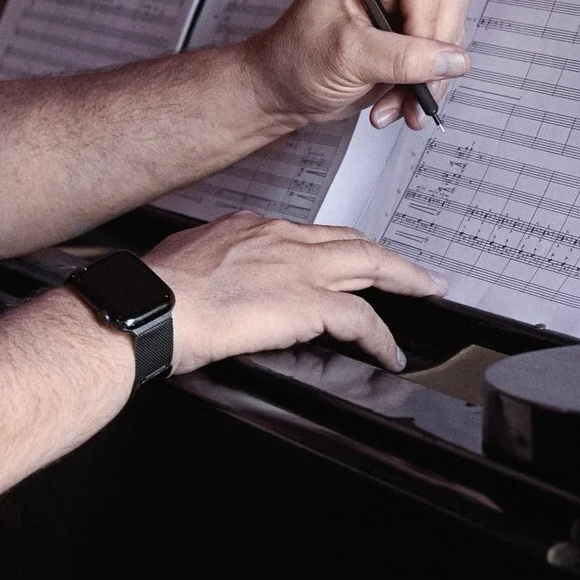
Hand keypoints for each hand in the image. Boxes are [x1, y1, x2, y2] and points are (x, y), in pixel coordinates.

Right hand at [144, 211, 445, 374]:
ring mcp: (298, 268)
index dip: (333, 247)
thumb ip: (212, 264)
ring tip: (426, 291)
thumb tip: (212, 279)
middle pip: (350, 241)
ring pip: (370, 264)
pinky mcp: (308, 303)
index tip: (344, 257)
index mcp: (250, 228)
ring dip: (404, 279)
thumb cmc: (156, 292)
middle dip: (385, 254)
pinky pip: (362, 317)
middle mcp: (280, 238)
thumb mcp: (185, 259)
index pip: (307, 234)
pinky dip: (381, 336)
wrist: (153, 307)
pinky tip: (389, 352)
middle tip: (411, 267)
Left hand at [241, 0, 469, 130]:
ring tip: (397, 109)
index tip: (419, 58)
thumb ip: (403, 57)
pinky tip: (395, 109)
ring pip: (446, 38)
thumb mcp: (348, 57)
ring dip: (427, 81)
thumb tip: (454, 60)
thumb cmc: (295, 61)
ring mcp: (399, 15)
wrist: (279, 93)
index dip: (427, 19)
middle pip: (446, 5)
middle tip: (418, 91)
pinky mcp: (405, 44)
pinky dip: (421, 91)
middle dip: (433, 57)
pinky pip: (436, 63)